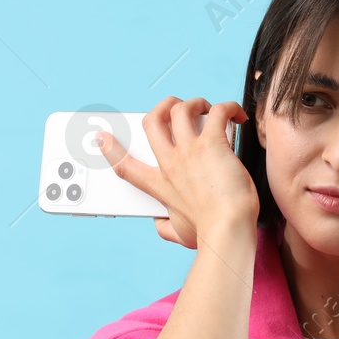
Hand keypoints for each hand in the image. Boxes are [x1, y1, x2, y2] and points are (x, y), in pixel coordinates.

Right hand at [94, 96, 258, 248]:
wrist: (227, 230)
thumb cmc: (209, 234)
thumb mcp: (179, 235)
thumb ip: (165, 227)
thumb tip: (159, 224)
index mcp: (159, 185)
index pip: (125, 165)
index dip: (111, 149)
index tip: (103, 137)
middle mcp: (170, 164)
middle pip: (152, 122)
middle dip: (161, 108)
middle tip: (175, 108)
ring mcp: (190, 151)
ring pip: (180, 110)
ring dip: (193, 103)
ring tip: (207, 109)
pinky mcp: (212, 144)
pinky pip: (217, 113)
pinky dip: (227, 108)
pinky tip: (235, 114)